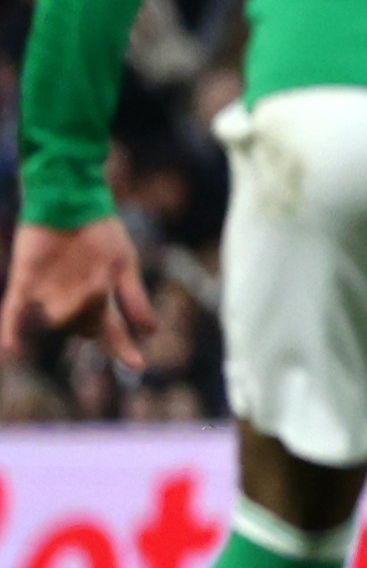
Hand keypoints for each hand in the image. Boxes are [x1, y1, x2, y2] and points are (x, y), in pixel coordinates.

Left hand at [2, 218, 155, 372]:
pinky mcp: (25, 281)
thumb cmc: (101, 231)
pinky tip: (11, 349)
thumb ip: (134, 298)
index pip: (114, 329)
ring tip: (86, 282)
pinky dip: (12, 330)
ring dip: (68, 314)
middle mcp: (74, 299)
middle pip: (85, 327)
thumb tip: (151, 330)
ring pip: (57, 320)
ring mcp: (49, 293)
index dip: (124, 348)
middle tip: (107, 305)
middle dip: (96, 324)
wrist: (70, 201)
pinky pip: (15, 311)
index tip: (139, 366)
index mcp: (101, 295)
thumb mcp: (123, 263)